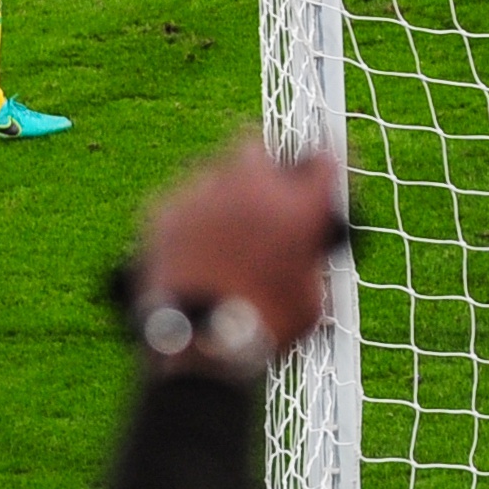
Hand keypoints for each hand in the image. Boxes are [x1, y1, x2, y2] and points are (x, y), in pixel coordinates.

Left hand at [134, 139, 344, 362]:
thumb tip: (303, 253)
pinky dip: (193, 216)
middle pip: (256, 145)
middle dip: (261, 165)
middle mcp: (254, 189)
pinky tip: (196, 246)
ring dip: (223, 193)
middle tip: (262, 193)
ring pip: (213, 173)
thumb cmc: (267, 326)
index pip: (324, 158)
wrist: (201, 343)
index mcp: (301, 208)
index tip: (319, 174)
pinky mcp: (164, 210)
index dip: (323, 166)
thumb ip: (310, 260)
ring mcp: (204, 195)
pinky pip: (184, 200)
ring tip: (224, 229)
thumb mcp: (312, 297)